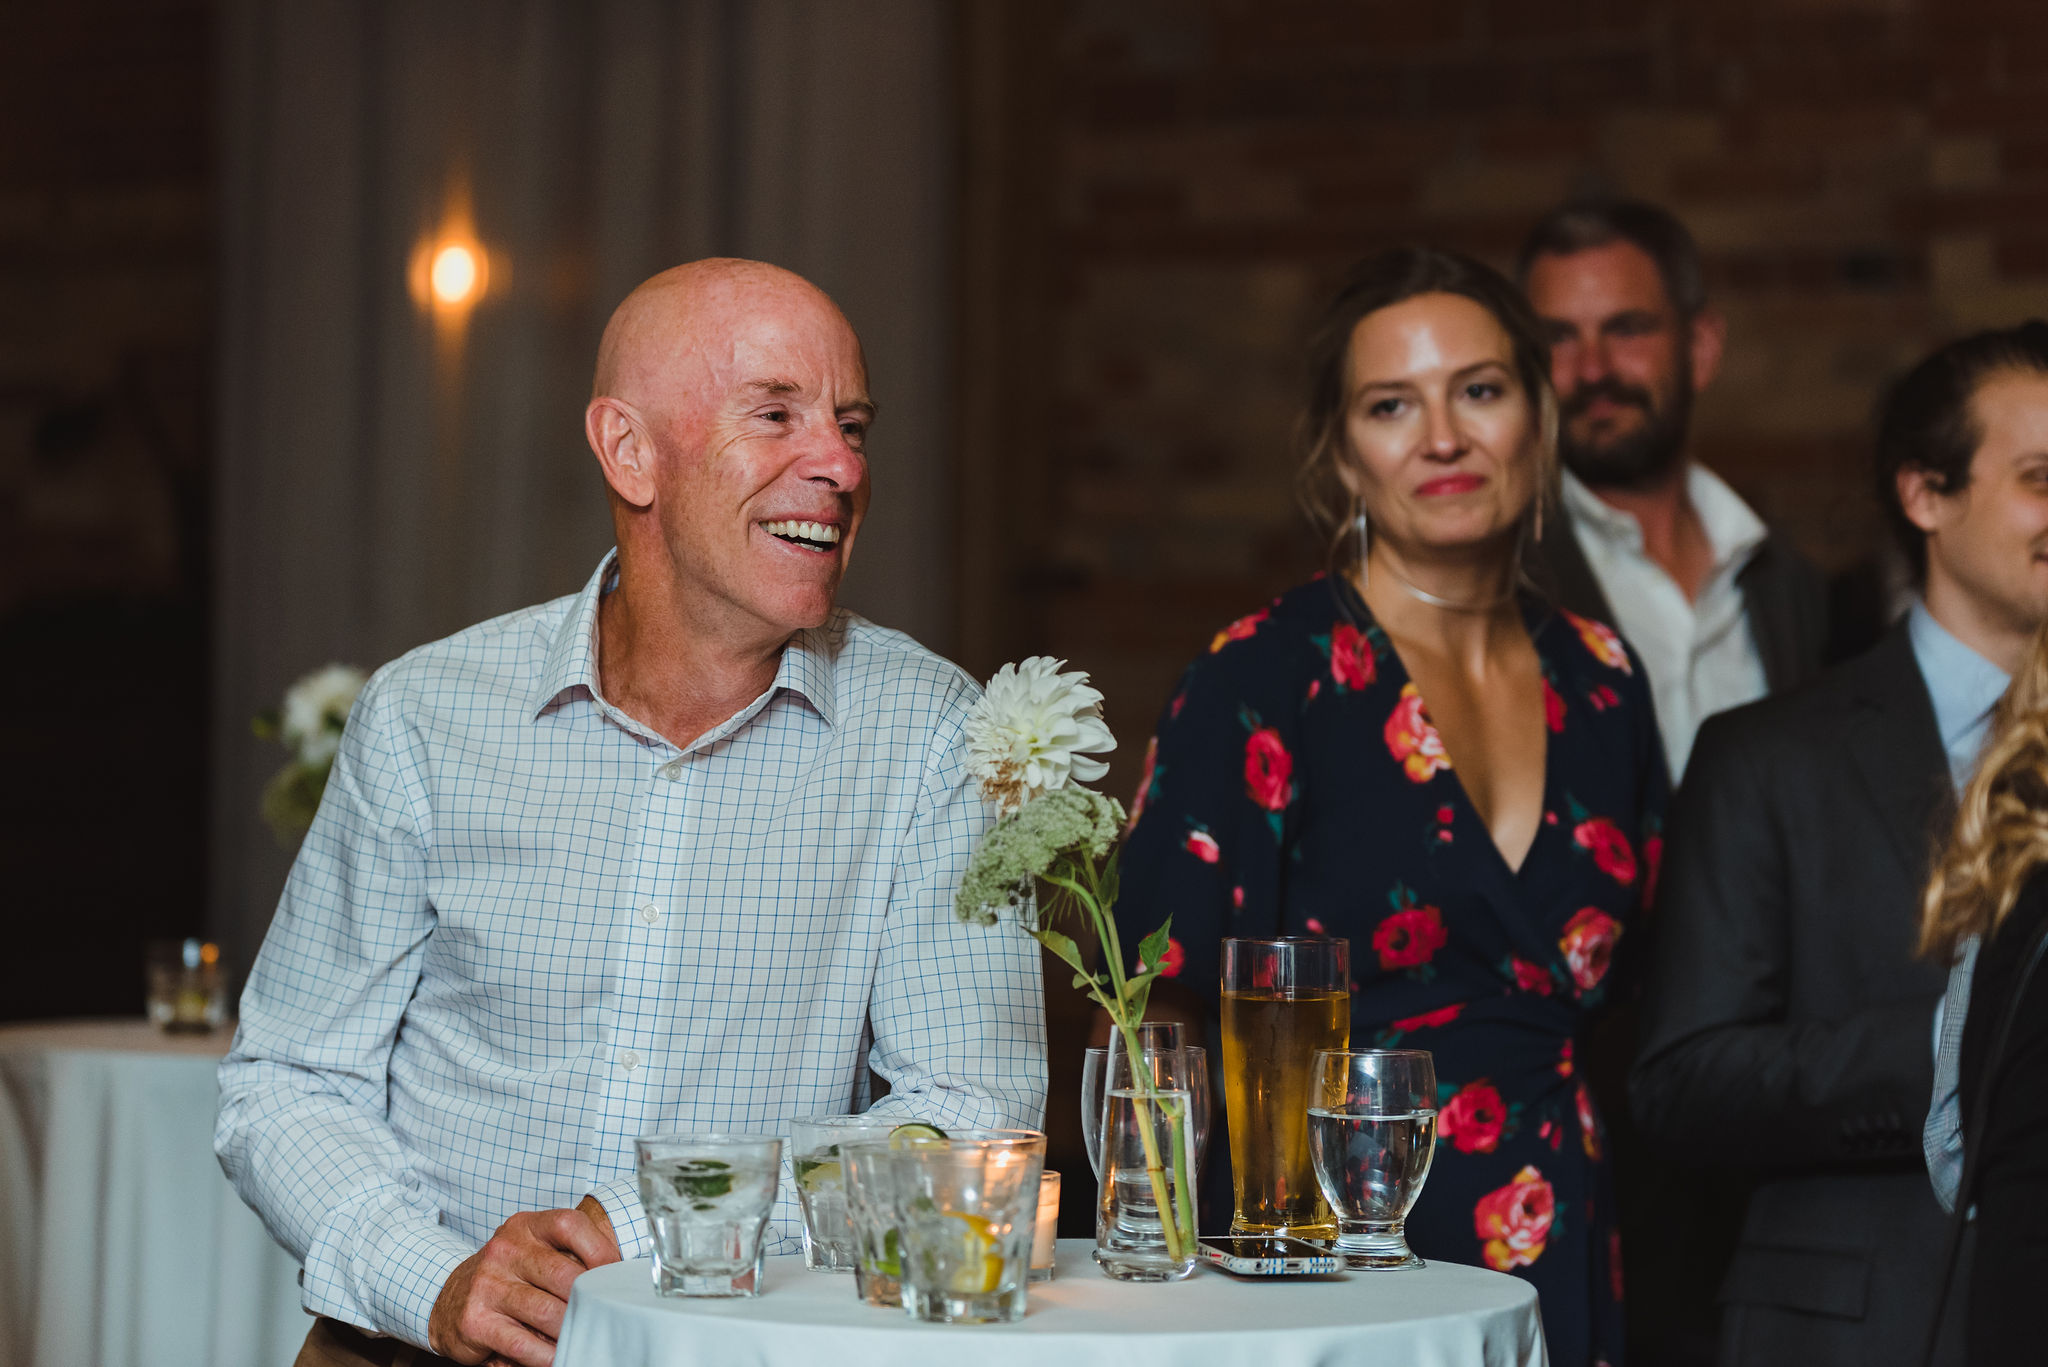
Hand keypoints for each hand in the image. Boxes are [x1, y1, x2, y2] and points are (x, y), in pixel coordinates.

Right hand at [428, 1199, 620, 1366]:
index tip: (616, 1273)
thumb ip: (568, 1256)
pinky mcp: (476, 1320)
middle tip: (607, 1313)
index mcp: (526, 1227)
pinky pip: (522, 1342)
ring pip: (546, 1311)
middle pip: (562, 1273)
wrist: (450, 1300)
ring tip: (588, 1337)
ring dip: (572, 1329)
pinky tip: (559, 1357)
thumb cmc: (509, 1275)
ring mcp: (488, 1284)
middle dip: (589, 1298)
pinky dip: (546, 1354)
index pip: (569, 1225)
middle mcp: (504, 1250)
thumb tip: (619, 1276)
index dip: (600, 1249)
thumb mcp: (534, 1251)